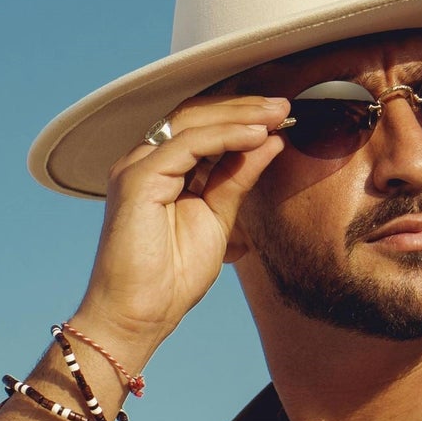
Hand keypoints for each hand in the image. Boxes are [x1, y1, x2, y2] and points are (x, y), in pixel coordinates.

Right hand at [69, 94, 290, 360]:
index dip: (241, 115)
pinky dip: (225, 136)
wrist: (140, 315)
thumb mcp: (219, 216)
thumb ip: (239, 176)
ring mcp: (137, 167)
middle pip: (195, 115)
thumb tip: (271, 139)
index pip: (200, 126)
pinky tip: (256, 135)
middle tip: (284, 106)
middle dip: (243, 107)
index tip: (280, 115)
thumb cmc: (171, 276)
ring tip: (277, 114)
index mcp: (161, 169)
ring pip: (192, 122)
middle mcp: (144, 161)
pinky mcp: (137, 179)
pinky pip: (188, 145)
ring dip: (239, 115)